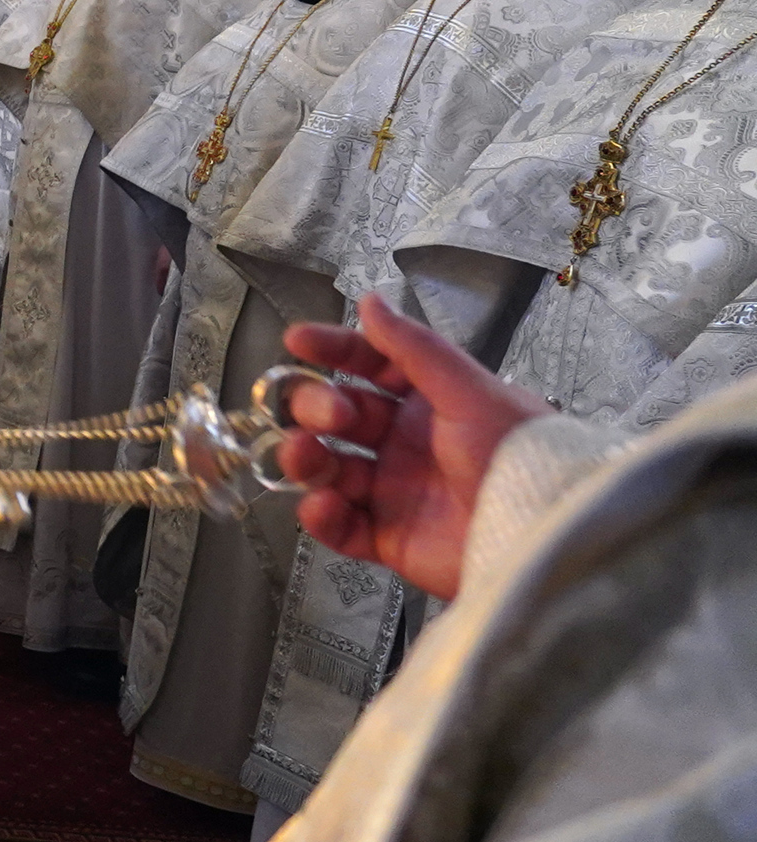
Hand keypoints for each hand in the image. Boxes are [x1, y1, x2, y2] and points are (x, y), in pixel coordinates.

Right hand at [269, 293, 545, 605]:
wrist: (544, 534)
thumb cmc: (517, 456)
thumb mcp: (469, 392)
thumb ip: (414, 348)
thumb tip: (370, 302)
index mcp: (428, 403)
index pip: (369, 366)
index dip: (333, 351)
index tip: (297, 342)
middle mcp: (405, 443)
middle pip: (338, 416)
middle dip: (318, 407)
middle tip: (331, 416)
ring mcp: (394, 491)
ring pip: (327, 469)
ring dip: (305, 458)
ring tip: (307, 458)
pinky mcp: (389, 539)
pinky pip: (340, 527)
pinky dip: (322, 516)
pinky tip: (325, 504)